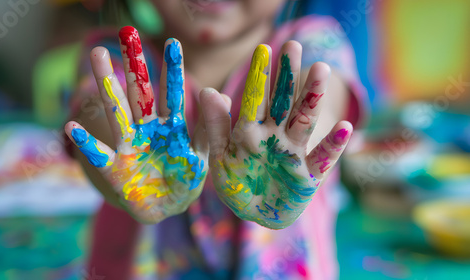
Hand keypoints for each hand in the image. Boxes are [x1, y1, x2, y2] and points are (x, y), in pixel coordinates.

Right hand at [65, 27, 207, 223]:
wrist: (167, 209)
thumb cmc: (185, 179)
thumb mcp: (202, 156)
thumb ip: (208, 129)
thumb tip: (222, 95)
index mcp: (172, 128)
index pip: (173, 95)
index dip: (173, 71)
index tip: (172, 44)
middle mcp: (148, 130)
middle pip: (139, 95)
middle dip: (133, 66)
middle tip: (126, 34)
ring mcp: (129, 146)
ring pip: (117, 113)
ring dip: (107, 86)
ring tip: (97, 57)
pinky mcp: (115, 169)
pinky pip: (99, 155)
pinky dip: (86, 143)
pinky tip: (71, 126)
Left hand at [200, 41, 352, 228]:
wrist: (256, 214)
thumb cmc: (237, 182)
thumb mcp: (220, 155)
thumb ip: (215, 125)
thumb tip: (207, 90)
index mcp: (251, 130)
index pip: (256, 99)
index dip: (259, 76)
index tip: (263, 48)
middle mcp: (275, 135)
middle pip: (283, 101)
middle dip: (287, 75)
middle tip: (292, 45)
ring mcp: (294, 153)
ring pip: (304, 121)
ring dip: (312, 97)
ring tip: (320, 70)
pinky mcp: (310, 175)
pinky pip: (323, 158)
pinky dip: (333, 145)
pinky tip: (344, 128)